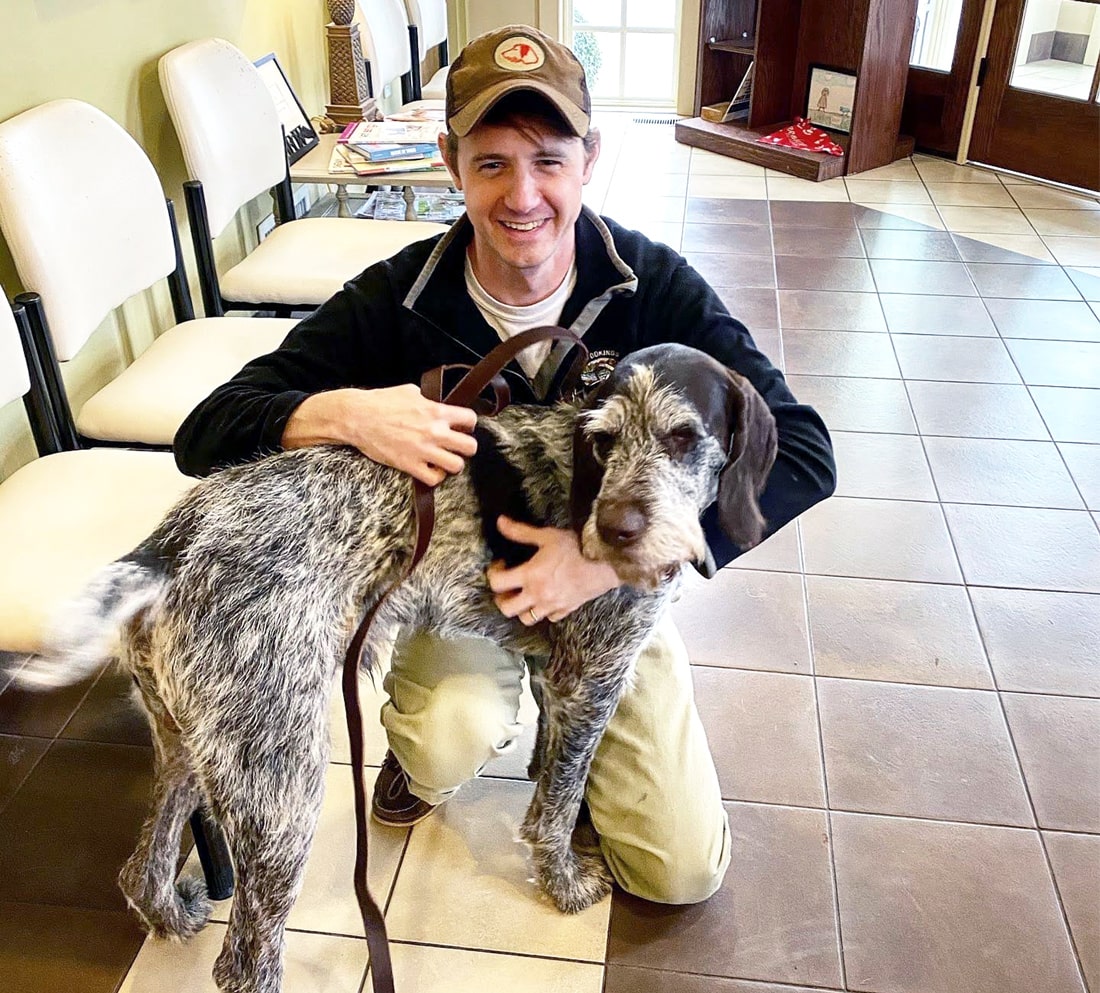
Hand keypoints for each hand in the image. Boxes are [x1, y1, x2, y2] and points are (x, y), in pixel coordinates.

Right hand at [282, 385, 476, 485]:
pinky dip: (435, 477)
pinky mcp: (409, 465)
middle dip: (466, 446)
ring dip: (453, 463)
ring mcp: (422, 451)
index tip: (462, 426)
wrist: (356, 417)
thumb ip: (429, 400)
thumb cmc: (380, 402)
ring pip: (457, 466)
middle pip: (470, 447)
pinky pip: (434, 479)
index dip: (469, 424)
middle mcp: (434, 432)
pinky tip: (430, 469)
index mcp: (435, 411)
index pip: (470, 419)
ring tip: (445, 459)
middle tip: (457, 445)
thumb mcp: (410, 391)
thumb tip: (439, 403)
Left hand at [487, 516, 620, 624]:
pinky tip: (546, 599)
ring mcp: (551, 606)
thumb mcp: (546, 535)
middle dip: (501, 598)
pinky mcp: (566, 610)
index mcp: (530, 576)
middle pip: (506, 608)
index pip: (497, 583)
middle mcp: (537, 595)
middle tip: (507, 586)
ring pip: (526, 619)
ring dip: (521, 609)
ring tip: (523, 596)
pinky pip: (549, 618)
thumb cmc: (576, 548)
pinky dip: (544, 612)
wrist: (605, 562)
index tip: (502, 564)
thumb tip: (500, 522)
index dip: (493, 572)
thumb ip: (520, 531)